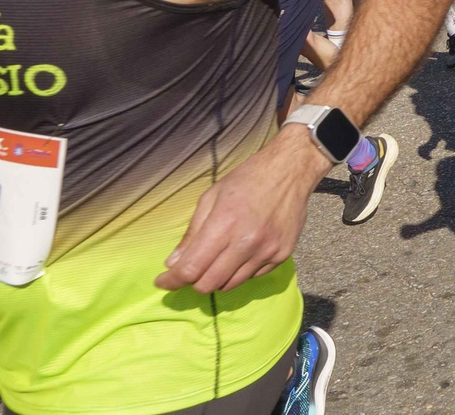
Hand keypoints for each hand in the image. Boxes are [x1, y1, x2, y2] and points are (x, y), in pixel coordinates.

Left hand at [155, 131, 323, 293]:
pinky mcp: (282, 255)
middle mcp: (247, 243)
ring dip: (217, 278)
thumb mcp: (211, 197)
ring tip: (216, 261)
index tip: (163, 281)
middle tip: (190, 271)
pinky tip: (240, 254)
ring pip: (230, 285)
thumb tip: (174, 263)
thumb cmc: (247, 179)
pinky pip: (252, 276)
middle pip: (208, 284)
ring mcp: (267, 251)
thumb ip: (192, 232)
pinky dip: (240, 271)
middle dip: (192, 282)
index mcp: (225, 225)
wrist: (291, 170)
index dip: (171, 280)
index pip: (191, 269)